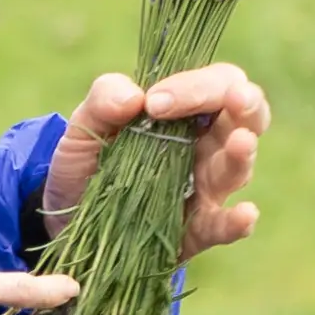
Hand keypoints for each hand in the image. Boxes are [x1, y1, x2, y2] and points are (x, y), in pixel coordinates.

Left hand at [38, 64, 271, 257]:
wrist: (66, 216)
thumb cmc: (88, 160)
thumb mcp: (85, 124)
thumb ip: (103, 99)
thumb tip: (134, 97)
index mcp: (187, 112)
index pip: (216, 84)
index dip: (196, 87)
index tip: (155, 103)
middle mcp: (206, 146)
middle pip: (249, 117)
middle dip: (247, 103)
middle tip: (236, 98)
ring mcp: (205, 190)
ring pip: (238, 169)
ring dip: (242, 156)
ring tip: (241, 143)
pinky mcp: (194, 231)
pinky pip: (222, 226)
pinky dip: (236, 222)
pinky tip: (245, 215)